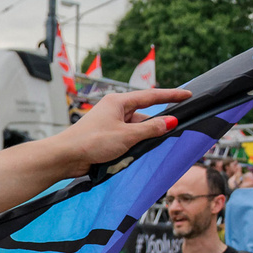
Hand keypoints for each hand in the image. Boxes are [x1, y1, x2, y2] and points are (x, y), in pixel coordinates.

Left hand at [58, 89, 191, 174]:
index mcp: (118, 102)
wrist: (65, 157)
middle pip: (143, 115)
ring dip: (140, 141)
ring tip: (134, 151)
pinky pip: (126, 138)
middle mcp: (114, 110)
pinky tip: (128, 155)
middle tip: (169, 133)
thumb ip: (151, 129)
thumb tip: (170, 121)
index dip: (171, 96)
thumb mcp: (126, 135)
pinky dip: (131, 146)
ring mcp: (109, 123)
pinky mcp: (106, 136)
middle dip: (153, 127)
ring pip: (135, 130)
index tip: (188, 95)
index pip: (151, 96)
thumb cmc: (91, 141)